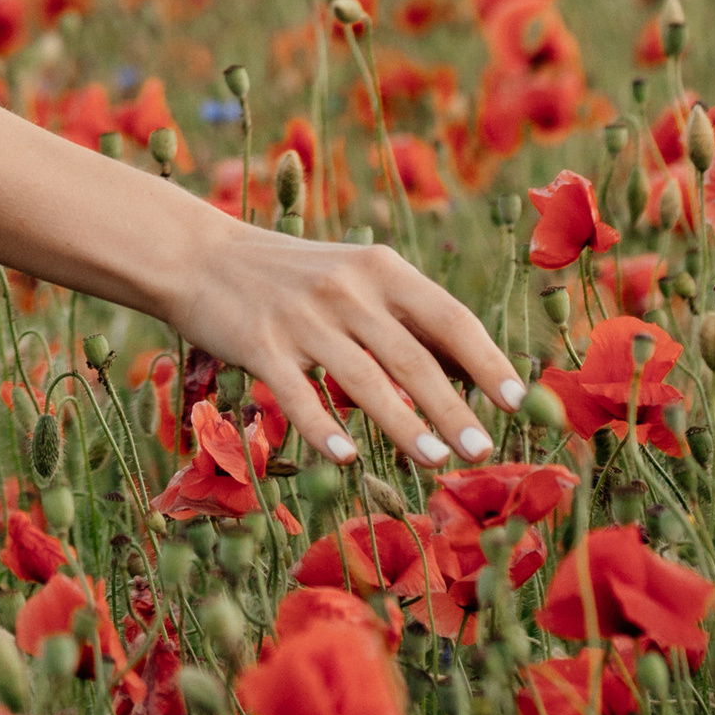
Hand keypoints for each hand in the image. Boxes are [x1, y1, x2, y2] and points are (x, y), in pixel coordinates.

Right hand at [166, 223, 524, 468]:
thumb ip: (403, 317)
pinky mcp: (259, 346)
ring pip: (364, 380)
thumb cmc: (290, 276)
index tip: (516, 400)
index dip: (486, 359)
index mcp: (377, 267)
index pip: (447, 315)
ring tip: (436, 460)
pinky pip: (299, 396)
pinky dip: (324, 430)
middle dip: (453, 406)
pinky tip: (347, 458)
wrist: (198, 254)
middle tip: (483, 450)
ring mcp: (301, 318)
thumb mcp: (352, 276)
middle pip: (412, 355)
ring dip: (404, 424)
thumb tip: (470, 371)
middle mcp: (344, 288)